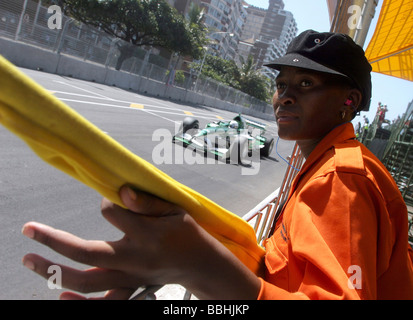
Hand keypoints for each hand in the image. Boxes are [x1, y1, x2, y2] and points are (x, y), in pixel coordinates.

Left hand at [22, 186, 260, 299]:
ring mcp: (130, 277)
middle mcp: (134, 258)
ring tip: (29, 259)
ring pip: (87, 280)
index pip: (112, 212)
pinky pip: (101, 301)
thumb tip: (120, 191)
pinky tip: (60, 294)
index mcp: (147, 234)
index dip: (107, 202)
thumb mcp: (175, 210)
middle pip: (86, 253)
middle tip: (27, 229)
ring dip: (55, 271)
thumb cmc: (186, 232)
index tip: (111, 197)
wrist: (199, 264)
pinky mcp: (129, 287)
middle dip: (54, 241)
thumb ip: (148, 202)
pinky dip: (78, 301)